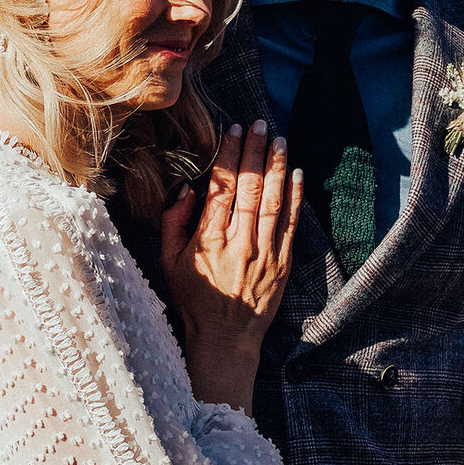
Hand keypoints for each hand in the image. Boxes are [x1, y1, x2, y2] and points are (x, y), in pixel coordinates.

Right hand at [157, 121, 302, 412]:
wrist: (226, 340)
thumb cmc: (194, 300)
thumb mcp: (168, 264)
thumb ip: (173, 224)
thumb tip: (187, 190)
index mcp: (208, 241)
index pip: (221, 188)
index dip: (229, 156)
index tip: (234, 131)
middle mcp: (239, 244)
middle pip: (248, 188)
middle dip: (254, 152)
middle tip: (260, 124)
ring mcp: (264, 253)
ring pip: (272, 201)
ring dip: (277, 167)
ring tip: (279, 140)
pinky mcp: (283, 263)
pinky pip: (290, 223)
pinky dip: (294, 196)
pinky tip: (295, 173)